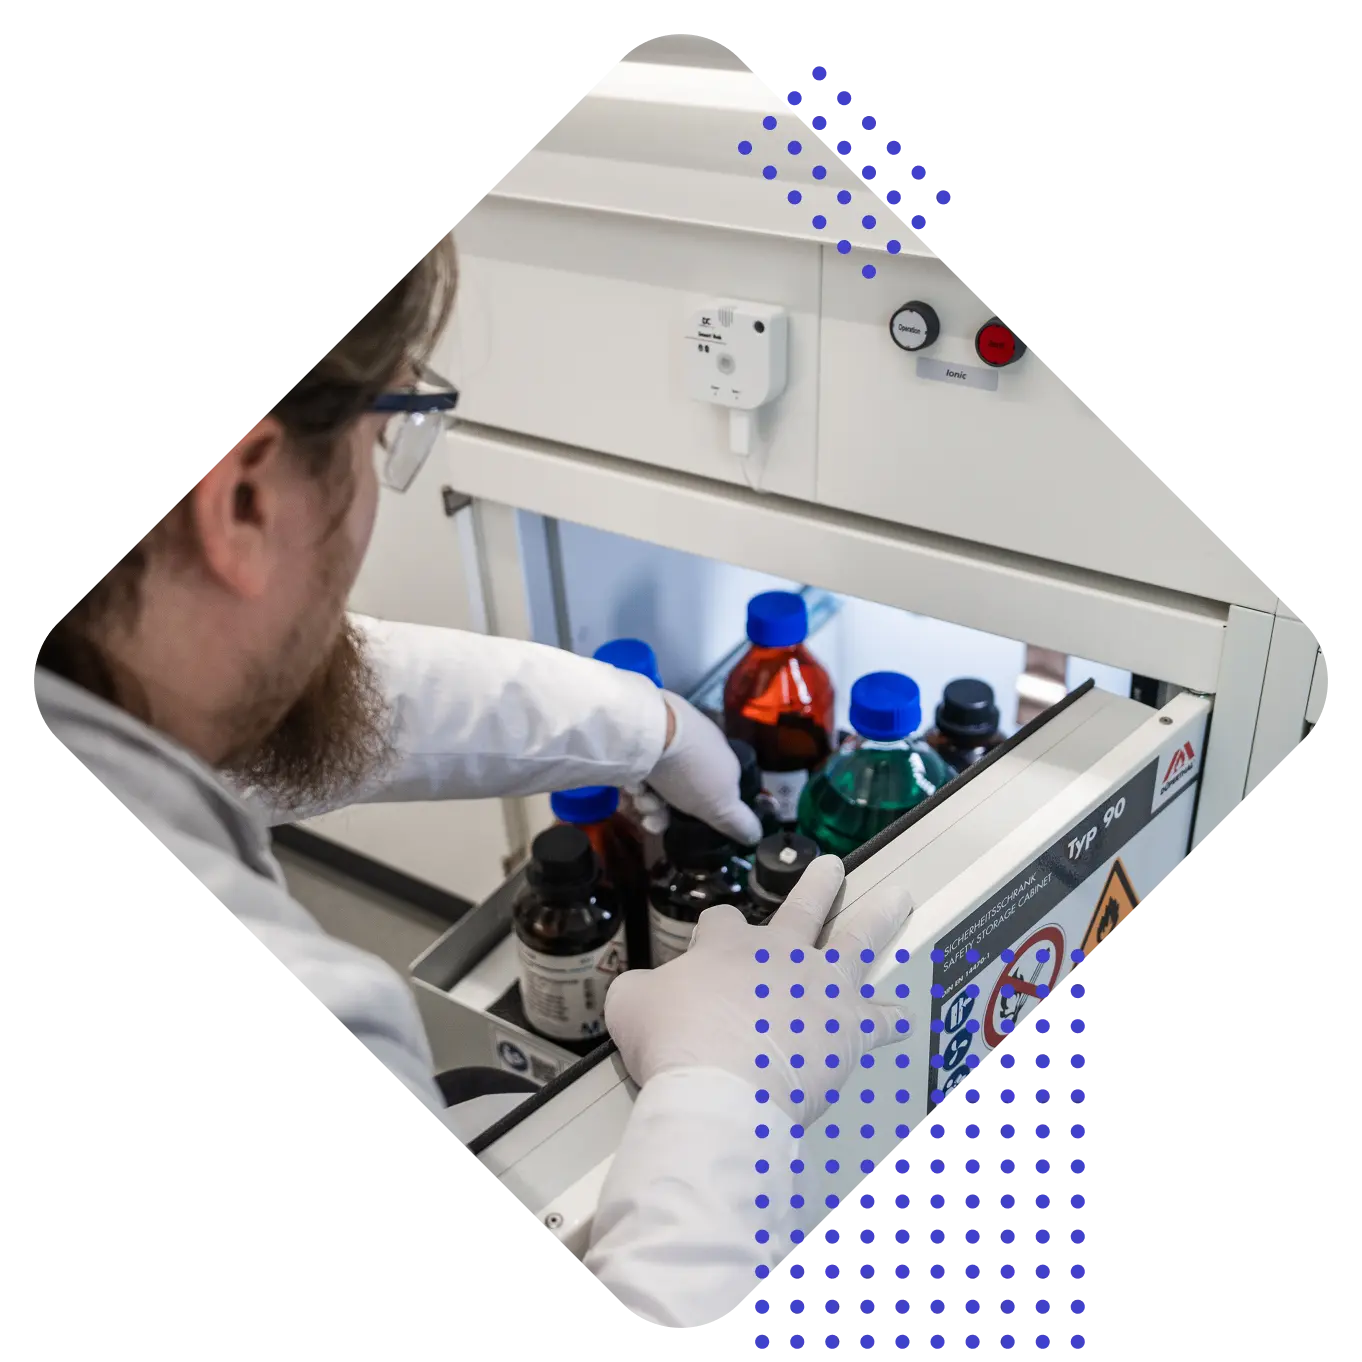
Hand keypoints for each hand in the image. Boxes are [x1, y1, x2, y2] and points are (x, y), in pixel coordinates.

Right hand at [605, 856, 915, 1125]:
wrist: (718, 1087)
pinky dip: (890, 1019)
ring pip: (860, 939)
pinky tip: (901, 1018)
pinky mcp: (849, 1027)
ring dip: (881, 916)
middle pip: (805, 907)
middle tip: (832, 867)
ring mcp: (820, 986)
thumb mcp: (630, 1004)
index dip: (716, 930)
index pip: (723, 919)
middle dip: (819, 885)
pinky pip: (880, 1018)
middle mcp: (780, 953)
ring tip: (900, 898)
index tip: (710, 944)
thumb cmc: (673, 1044)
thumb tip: (642, 993)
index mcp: (728, 944)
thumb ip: (640, 989)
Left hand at [645, 691, 762, 845]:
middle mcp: (695, 750)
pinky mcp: (639, 739)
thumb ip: (738, 821)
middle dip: (662, 812)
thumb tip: (756, 835)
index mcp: (719, 761)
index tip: (681, 829)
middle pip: (677, 795)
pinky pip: (635, 771)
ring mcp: (665, 742)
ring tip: (637, 797)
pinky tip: (627, 786)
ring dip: (644, 801)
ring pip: (653, 786)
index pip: (712, 794)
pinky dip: (630, 784)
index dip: (698, 817)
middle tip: (649, 818)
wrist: (648, 730)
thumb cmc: (691, 770)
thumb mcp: (721, 803)